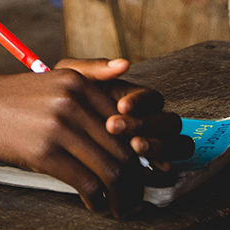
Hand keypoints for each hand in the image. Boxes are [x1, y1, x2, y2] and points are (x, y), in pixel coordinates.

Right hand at [0, 67, 147, 215]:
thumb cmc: (8, 99)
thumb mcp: (48, 79)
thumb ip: (89, 75)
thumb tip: (127, 64)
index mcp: (76, 82)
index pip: (126, 122)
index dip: (137, 153)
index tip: (138, 171)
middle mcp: (71, 101)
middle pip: (122, 148)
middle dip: (134, 180)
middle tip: (134, 197)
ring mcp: (58, 126)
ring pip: (110, 169)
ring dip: (120, 195)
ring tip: (119, 206)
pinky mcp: (44, 152)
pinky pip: (87, 183)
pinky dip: (97, 200)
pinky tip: (95, 205)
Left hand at [56, 58, 192, 169]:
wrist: (51, 127)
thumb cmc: (64, 101)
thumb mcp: (72, 80)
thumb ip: (95, 68)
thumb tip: (124, 63)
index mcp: (136, 98)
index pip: (152, 98)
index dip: (141, 102)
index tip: (121, 106)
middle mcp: (151, 120)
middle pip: (169, 122)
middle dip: (147, 125)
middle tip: (118, 128)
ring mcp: (156, 143)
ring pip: (177, 143)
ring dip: (160, 145)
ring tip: (133, 147)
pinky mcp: (153, 165)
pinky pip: (170, 166)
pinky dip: (161, 166)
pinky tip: (143, 167)